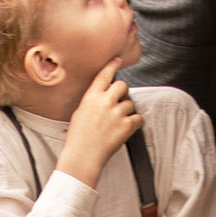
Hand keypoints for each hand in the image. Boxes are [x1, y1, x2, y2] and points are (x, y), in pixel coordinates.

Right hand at [57, 60, 142, 191]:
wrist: (82, 156)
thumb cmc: (78, 138)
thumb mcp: (79, 113)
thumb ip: (92, 101)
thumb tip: (101, 96)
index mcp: (91, 97)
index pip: (104, 75)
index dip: (112, 65)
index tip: (118, 60)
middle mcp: (105, 102)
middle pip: (122, 85)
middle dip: (122, 92)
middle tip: (119, 101)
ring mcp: (116, 113)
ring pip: (130, 102)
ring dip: (127, 110)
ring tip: (118, 121)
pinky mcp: (126, 126)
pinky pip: (138, 118)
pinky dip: (135, 122)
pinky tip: (128, 127)